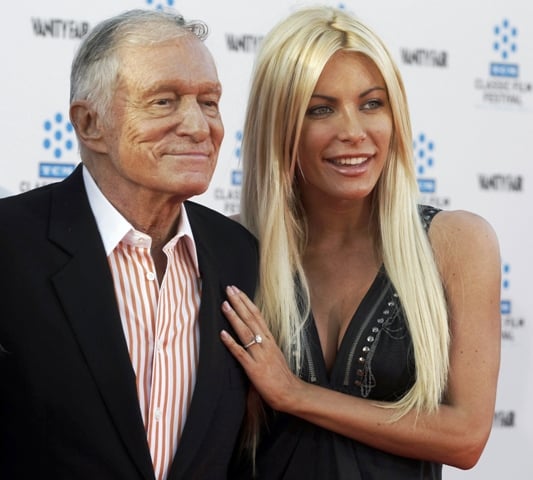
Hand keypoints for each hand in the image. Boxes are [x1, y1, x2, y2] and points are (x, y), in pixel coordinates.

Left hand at [220, 285, 302, 410]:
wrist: (290, 393)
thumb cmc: (281, 375)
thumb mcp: (273, 354)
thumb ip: (263, 344)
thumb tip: (253, 334)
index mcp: (270, 340)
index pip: (257, 315)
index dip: (246, 302)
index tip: (238, 291)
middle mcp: (265, 344)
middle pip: (251, 319)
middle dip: (239, 303)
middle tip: (229, 289)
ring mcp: (260, 355)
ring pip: (246, 332)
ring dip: (234, 318)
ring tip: (224, 305)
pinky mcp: (254, 369)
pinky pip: (241, 353)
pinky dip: (231, 343)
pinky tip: (222, 334)